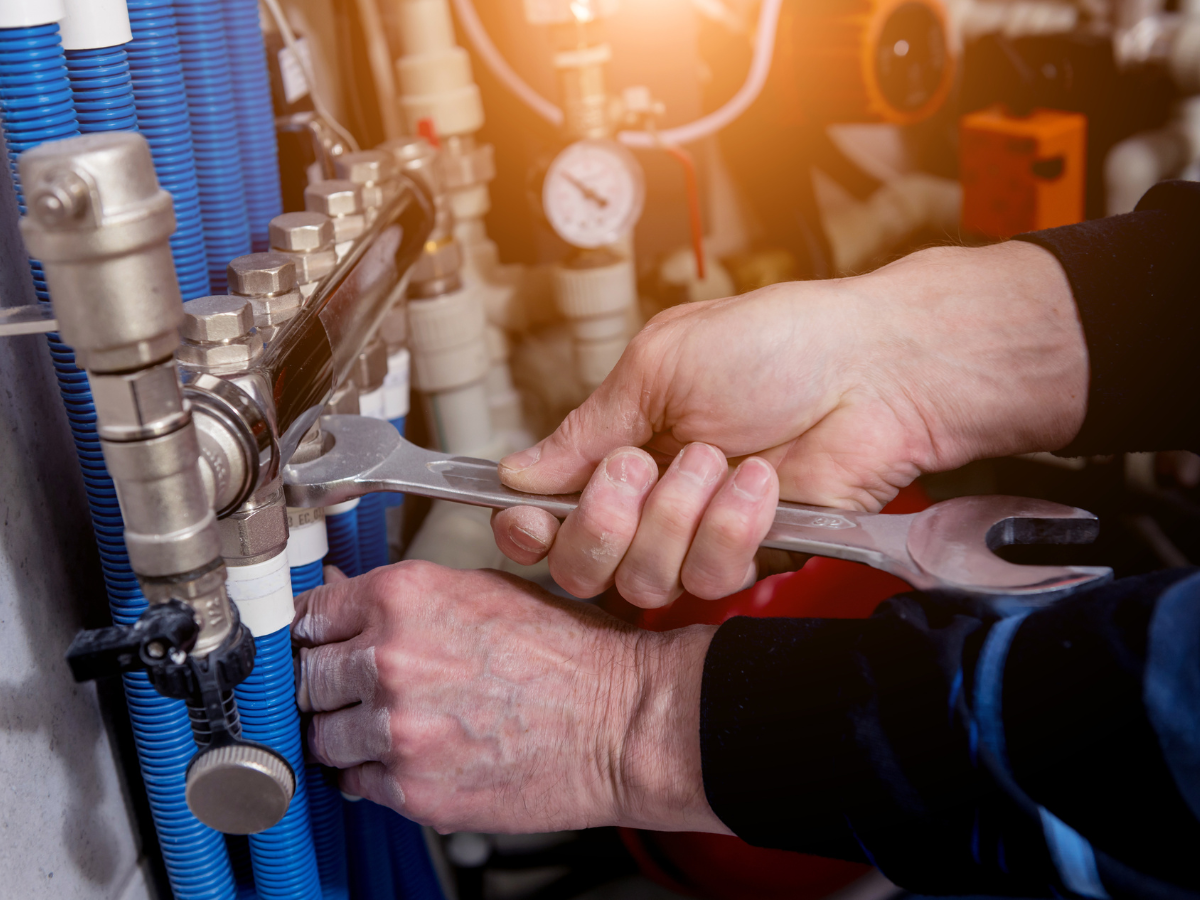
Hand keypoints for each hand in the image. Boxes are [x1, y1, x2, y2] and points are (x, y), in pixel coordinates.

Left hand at [292, 563, 725, 834]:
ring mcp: (396, 728)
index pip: (308, 615)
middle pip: (305, 677)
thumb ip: (409, 600)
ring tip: (394, 726)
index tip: (316, 645)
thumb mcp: (486, 591)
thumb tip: (352, 606)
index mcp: (404, 597)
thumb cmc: (572, 654)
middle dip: (328, 684)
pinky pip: (356, 783)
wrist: (622, 719)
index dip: (314, 632)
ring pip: (322, 736)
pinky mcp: (413, 788)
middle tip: (361, 688)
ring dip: (347, 733)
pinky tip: (415, 756)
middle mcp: (389, 658)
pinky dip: (375, 773)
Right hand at [493, 241, 1087, 607]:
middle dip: (603, 522)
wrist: (871, 369)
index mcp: (617, 447)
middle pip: (581, 567)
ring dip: (677, 515)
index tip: (529, 519)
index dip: (526, 529)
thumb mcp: (658, 367)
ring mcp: (698, 536)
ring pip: (644, 580)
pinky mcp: (751, 559)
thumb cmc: (773, 345)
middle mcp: (648, 502)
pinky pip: (710, 578)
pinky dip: (732, 526)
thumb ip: (586, 429)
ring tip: (719, 458)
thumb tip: (518, 472)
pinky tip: (760, 482)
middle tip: (641, 465)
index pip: (544, 514)